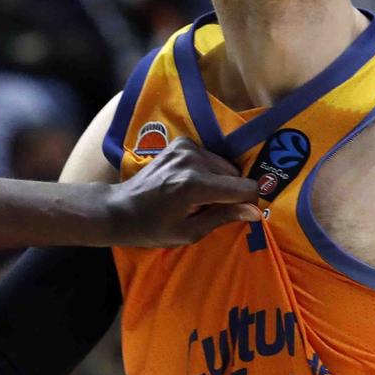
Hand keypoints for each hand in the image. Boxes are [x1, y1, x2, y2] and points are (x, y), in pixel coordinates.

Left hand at [104, 140, 260, 246]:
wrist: (120, 209)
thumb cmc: (153, 228)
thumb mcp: (189, 232)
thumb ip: (223, 217)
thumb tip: (255, 212)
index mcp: (195, 185)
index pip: (244, 187)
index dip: (247, 202)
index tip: (238, 213)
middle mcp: (193, 160)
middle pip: (236, 174)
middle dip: (229, 192)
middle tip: (206, 207)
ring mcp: (186, 148)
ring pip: (224, 164)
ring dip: (218, 181)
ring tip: (195, 197)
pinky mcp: (181, 143)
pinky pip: (210, 157)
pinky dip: (206, 170)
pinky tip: (188, 183)